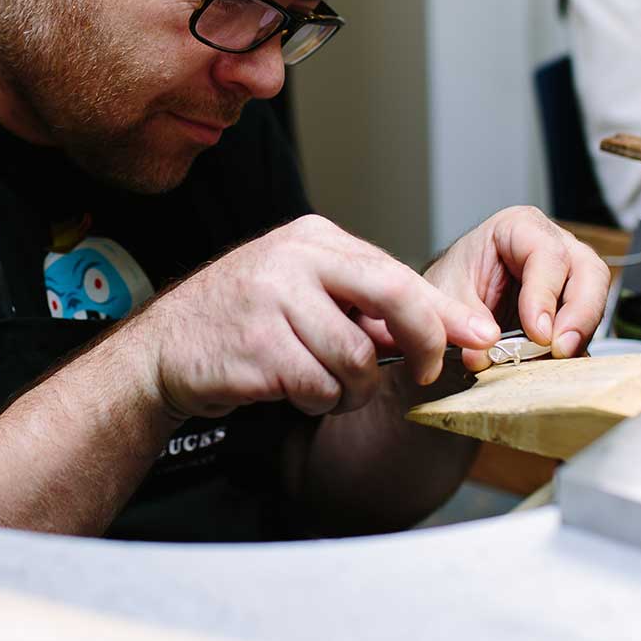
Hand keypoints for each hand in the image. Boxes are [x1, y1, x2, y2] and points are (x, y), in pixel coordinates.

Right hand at [119, 215, 502, 420]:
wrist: (164, 348)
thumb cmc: (242, 322)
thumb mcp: (300, 291)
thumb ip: (360, 304)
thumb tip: (437, 330)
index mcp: (312, 238)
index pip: (396, 272)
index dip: (441, 312)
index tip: (477, 338)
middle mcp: (293, 258)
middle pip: (392, 297)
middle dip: (422, 343)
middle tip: (422, 373)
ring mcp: (272, 299)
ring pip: (357, 358)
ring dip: (350, 390)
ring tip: (321, 386)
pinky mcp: (257, 345)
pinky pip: (319, 387)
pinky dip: (316, 402)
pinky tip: (291, 393)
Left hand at [423, 206, 608, 371]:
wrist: (450, 294)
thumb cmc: (454, 278)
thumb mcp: (447, 293)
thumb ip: (464, 320)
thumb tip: (482, 355)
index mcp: (520, 227)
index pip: (547, 254)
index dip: (545, 295)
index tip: (537, 333)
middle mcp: (554, 245)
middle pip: (588, 272)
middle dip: (579, 314)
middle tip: (559, 350)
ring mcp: (569, 274)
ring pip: (596, 297)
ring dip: (580, 332)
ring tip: (557, 360)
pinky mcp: (573, 306)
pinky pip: (588, 324)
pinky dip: (576, 346)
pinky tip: (557, 365)